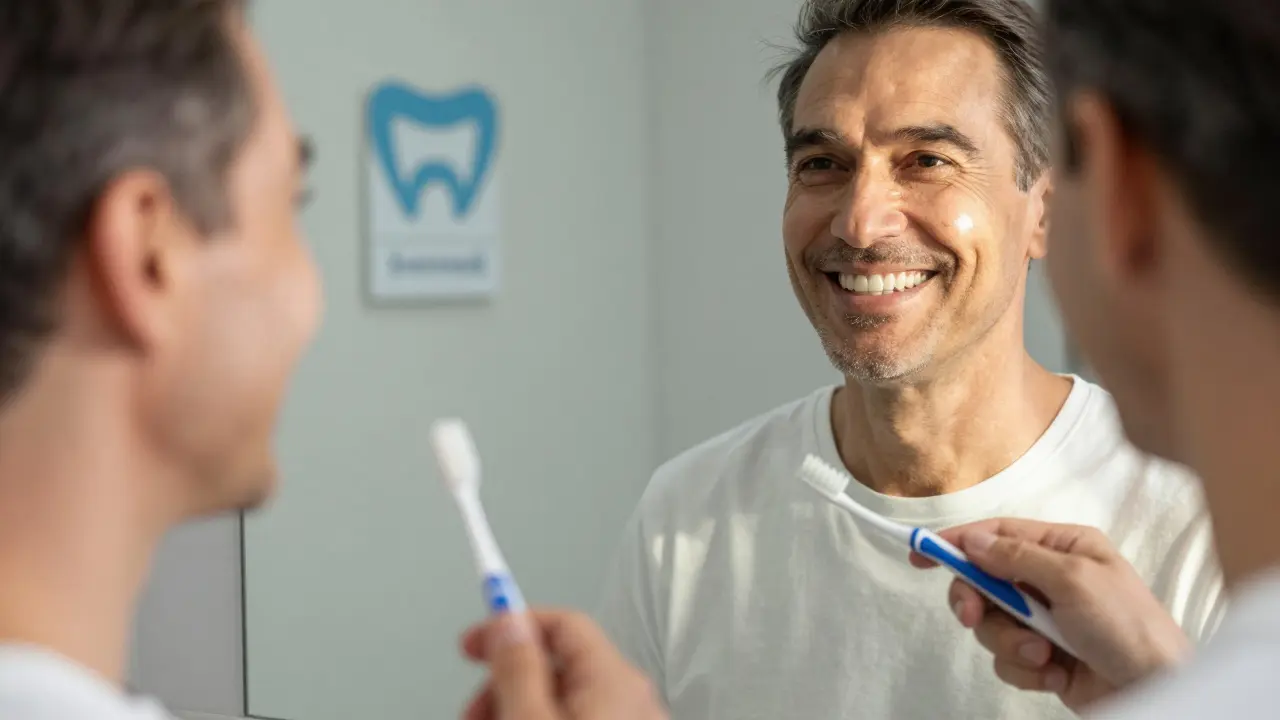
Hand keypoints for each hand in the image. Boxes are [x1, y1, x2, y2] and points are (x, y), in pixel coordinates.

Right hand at [459, 608, 667, 719]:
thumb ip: (519, 668)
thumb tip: (508, 621)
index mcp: (617, 680)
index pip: (564, 621)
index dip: (512, 623)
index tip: (474, 640)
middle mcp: (634, 699)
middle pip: (561, 662)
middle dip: (509, 676)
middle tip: (475, 706)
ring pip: (566, 696)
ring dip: (520, 702)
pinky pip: (580, 717)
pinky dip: (544, 718)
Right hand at [910, 519, 1190, 711]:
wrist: (1157, 689)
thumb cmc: (1129, 627)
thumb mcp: (1073, 580)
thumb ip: (1016, 557)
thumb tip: (972, 540)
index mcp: (1063, 547)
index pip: (996, 534)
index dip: (956, 542)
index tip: (920, 553)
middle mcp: (1050, 580)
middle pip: (983, 582)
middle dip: (978, 603)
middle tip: (972, 617)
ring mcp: (1046, 620)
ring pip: (992, 626)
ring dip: (1011, 645)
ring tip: (1045, 657)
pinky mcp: (1044, 657)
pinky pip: (1007, 660)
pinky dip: (1027, 671)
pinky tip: (1057, 674)